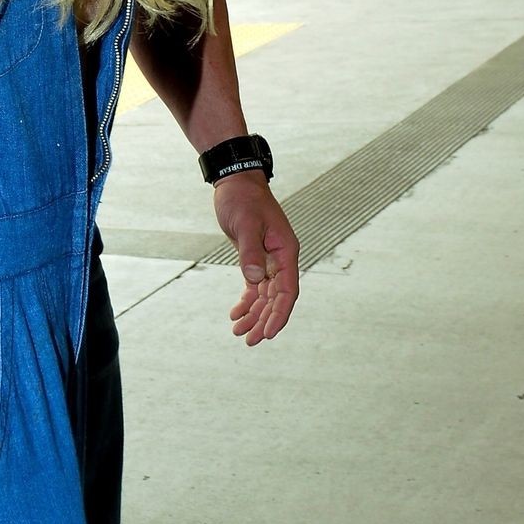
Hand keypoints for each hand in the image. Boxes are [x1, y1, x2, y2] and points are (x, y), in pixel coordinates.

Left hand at [212, 173, 299, 345]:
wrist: (236, 183)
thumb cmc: (242, 199)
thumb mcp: (245, 224)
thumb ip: (250, 252)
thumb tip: (254, 280)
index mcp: (285, 251)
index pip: (287, 290)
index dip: (279, 313)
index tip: (268, 333)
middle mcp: (281, 258)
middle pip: (276, 298)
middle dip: (263, 321)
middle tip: (249, 341)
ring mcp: (269, 260)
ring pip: (264, 296)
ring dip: (253, 315)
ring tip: (238, 332)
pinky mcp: (255, 259)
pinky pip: (254, 286)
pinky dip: (246, 301)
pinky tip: (235, 314)